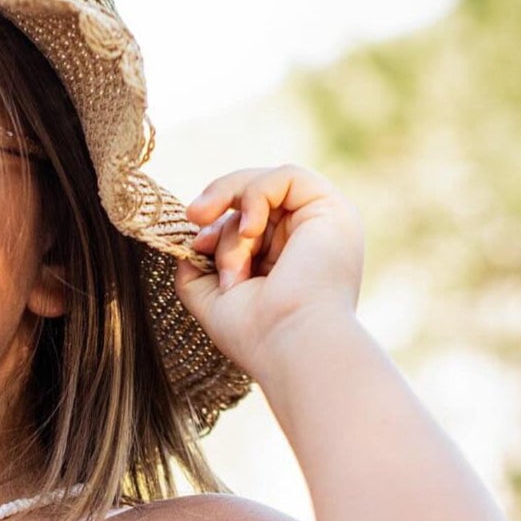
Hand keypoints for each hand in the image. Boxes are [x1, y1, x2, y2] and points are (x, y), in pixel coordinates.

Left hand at [175, 164, 364, 376]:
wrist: (290, 345)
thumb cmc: (255, 334)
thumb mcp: (211, 297)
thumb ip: (197, 266)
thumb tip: (189, 241)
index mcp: (287, 260)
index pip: (246, 222)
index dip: (215, 227)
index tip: (196, 247)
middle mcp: (309, 239)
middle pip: (254, 200)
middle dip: (219, 211)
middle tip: (196, 219)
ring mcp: (324, 223)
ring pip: (265, 187)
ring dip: (234, 221)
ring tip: (229, 257)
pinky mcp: (332, 208)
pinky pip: (286, 176)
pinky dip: (256, 196)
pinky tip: (250, 230)